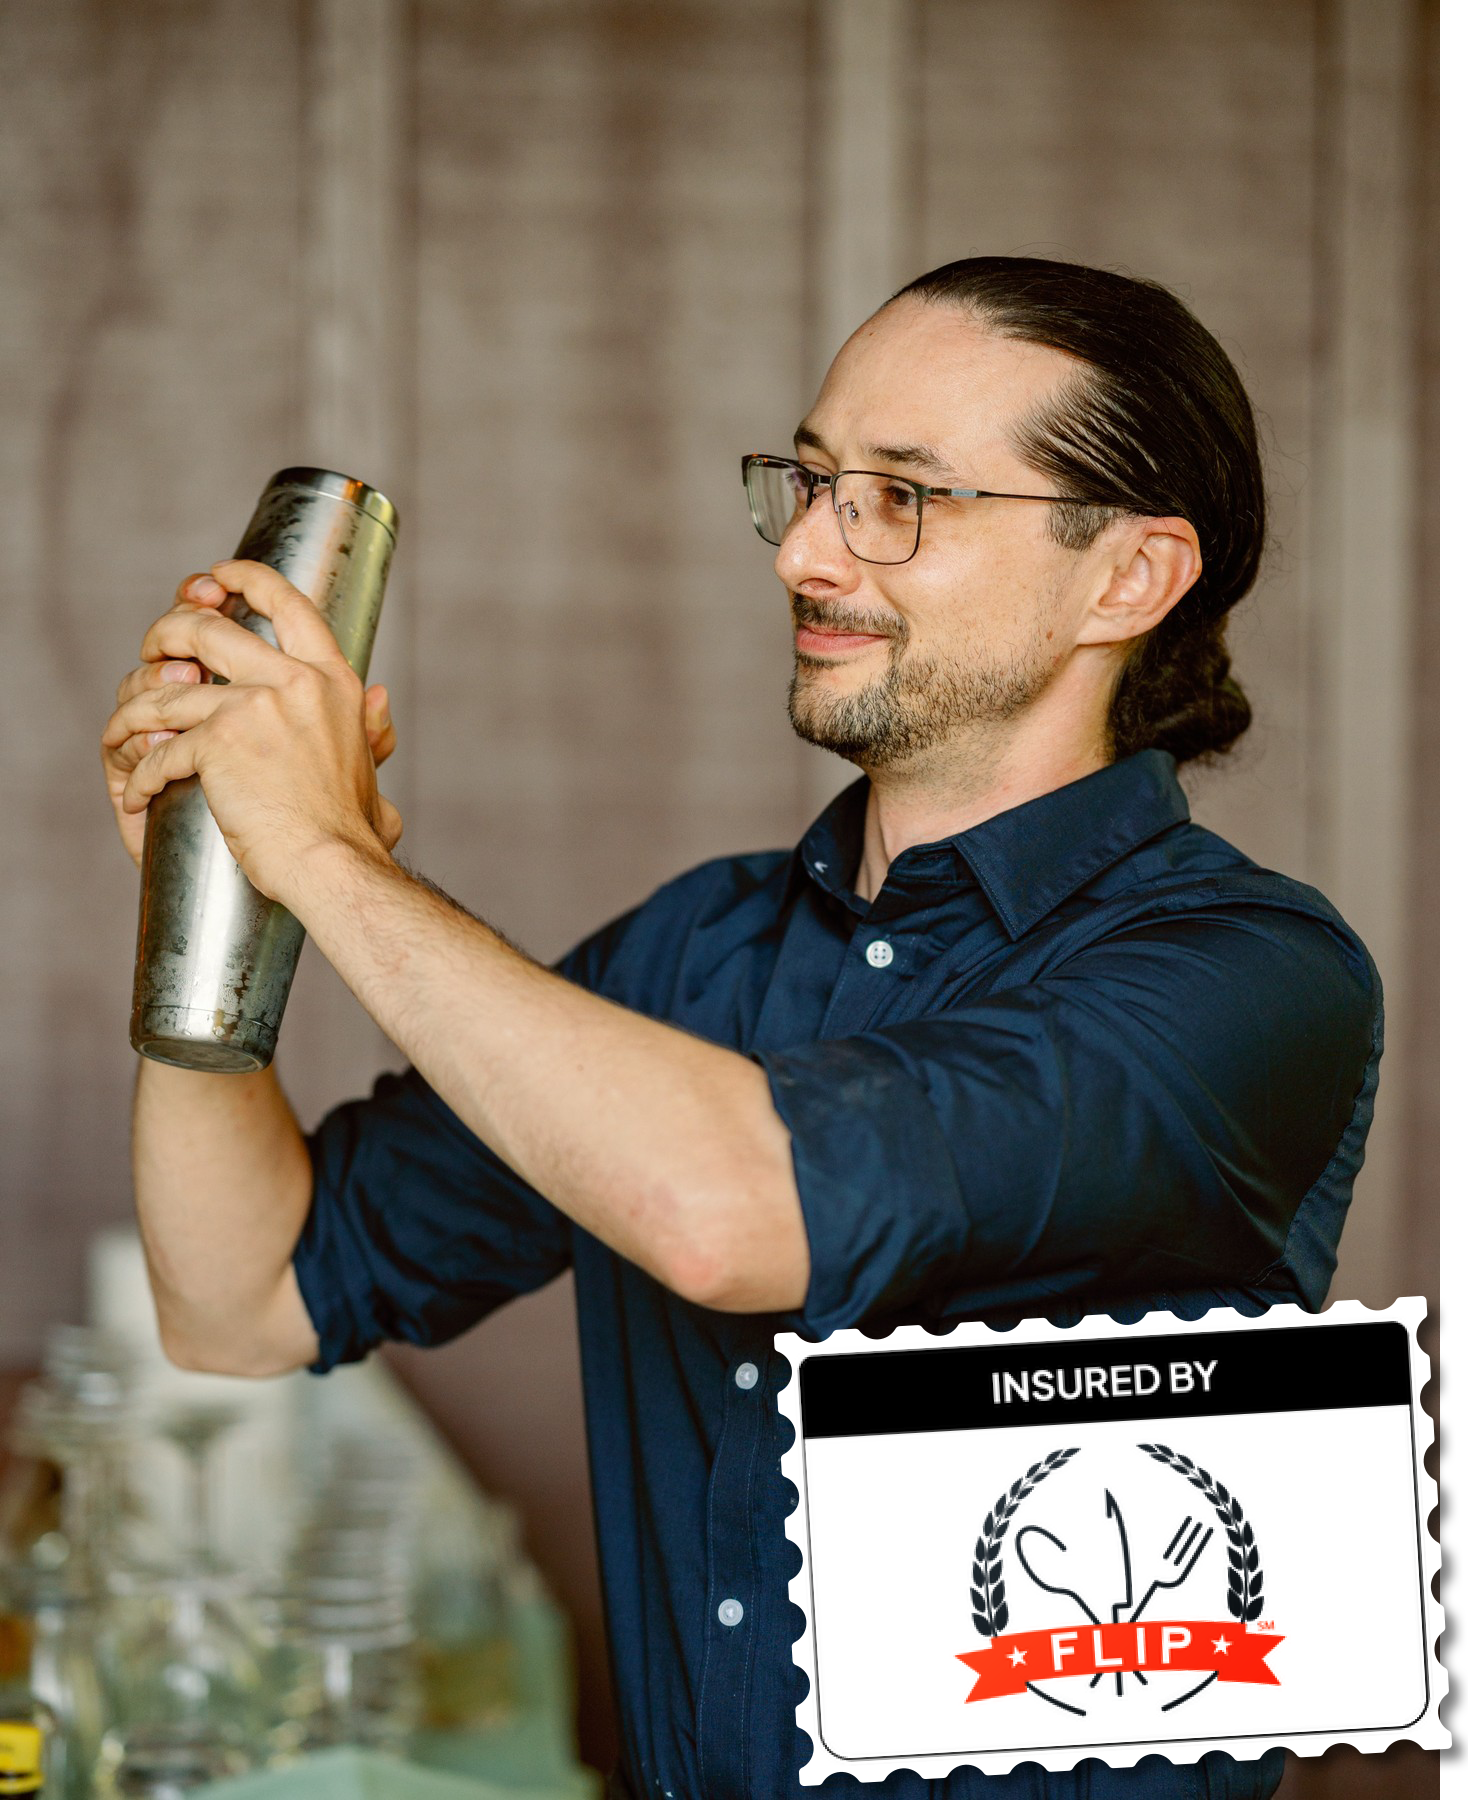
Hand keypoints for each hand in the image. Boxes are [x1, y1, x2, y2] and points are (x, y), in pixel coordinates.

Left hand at [101, 562, 402, 897]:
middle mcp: (293, 682)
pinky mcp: (217, 744)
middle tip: (153, 650)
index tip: (215, 577)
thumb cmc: (349, 828)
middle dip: (168, 631)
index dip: (245, 579)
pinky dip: (141, 774)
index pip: (288, 603)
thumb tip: (379, 697)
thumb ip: (371, 727)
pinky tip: (138, 793)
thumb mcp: (369, 762)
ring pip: (167, 688)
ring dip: (134, 708)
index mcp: (331, 680)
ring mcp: (253, 709)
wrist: (332, 863)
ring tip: (123, 728)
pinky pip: (158, 747)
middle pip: (208, 628)